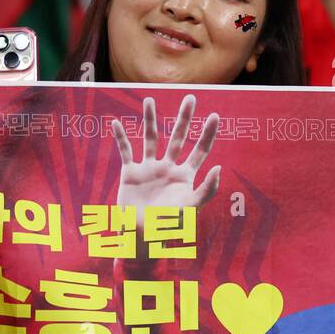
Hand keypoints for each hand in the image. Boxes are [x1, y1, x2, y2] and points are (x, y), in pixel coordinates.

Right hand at [111, 95, 220, 214]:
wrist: (141, 236)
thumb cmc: (168, 226)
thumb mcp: (190, 209)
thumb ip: (205, 190)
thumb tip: (218, 168)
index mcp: (184, 176)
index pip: (199, 150)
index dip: (207, 134)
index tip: (214, 115)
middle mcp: (168, 168)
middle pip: (178, 137)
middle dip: (184, 118)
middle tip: (190, 97)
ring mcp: (149, 169)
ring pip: (150, 139)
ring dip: (149, 119)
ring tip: (149, 100)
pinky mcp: (131, 173)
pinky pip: (126, 151)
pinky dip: (120, 138)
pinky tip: (116, 123)